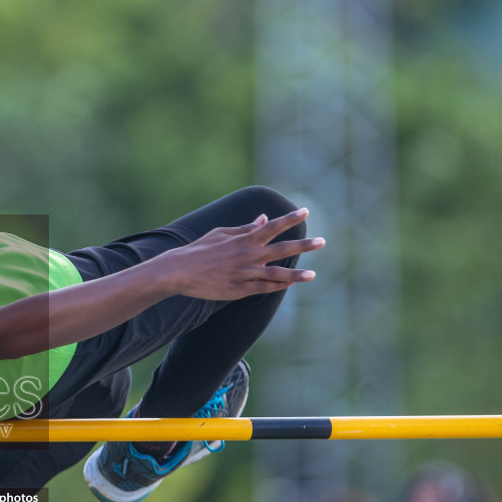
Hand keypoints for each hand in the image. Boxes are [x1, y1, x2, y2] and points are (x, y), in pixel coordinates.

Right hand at [158, 209, 321, 299]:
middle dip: (303, 246)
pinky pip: (262, 288)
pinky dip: (277, 286)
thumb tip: (264, 218)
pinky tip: (289, 284)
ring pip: (275, 274)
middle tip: (322, 242)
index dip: (289, 219)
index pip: (272, 227)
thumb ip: (245, 229)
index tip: (306, 211)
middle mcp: (247, 255)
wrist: (179, 271)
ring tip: (313, 275)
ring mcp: (243, 274)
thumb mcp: (221, 234)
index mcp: (243, 239)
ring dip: (296, 275)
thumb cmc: (200, 250)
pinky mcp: (237, 290)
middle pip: (281, 249)